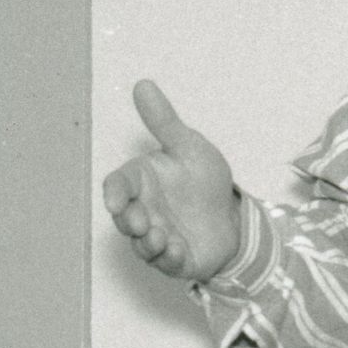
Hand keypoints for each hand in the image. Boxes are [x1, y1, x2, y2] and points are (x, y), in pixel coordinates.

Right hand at [102, 79, 241, 283]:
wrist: (233, 213)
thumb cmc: (202, 180)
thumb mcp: (188, 146)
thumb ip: (164, 121)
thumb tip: (143, 85)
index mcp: (142, 183)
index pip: (118, 186)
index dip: (115, 194)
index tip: (117, 200)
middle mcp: (144, 211)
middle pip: (125, 218)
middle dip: (130, 221)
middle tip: (141, 221)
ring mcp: (157, 237)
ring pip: (142, 245)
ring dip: (148, 242)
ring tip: (160, 236)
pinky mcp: (175, 258)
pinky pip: (166, 262)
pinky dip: (169, 258)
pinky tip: (178, 249)